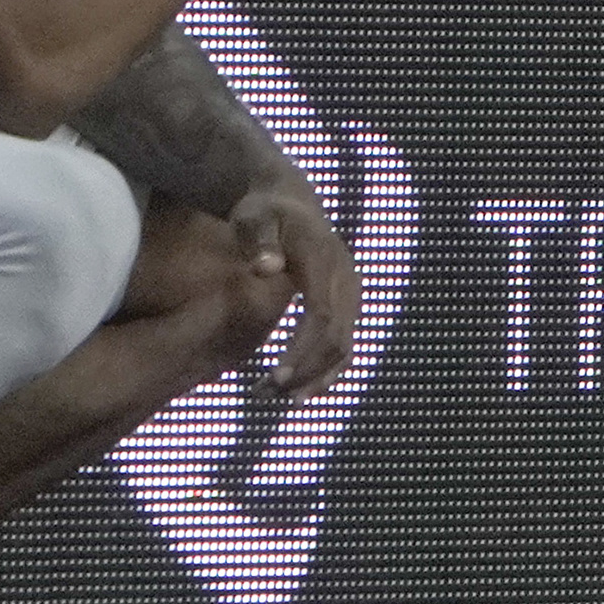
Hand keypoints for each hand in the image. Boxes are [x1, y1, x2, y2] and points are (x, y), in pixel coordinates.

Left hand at [229, 179, 359, 393]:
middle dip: (307, 372)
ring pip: (346, 347)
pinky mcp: (349, 304)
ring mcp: (351, 293)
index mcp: (324, 260)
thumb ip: (257, 241)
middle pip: (337, 339)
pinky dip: (328, 371)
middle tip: (269, 395)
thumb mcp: (252, 218)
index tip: (276, 377)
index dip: (303, 350)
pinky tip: (303, 390)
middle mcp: (346, 279)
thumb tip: (267, 269)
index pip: (321, 315)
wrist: (291, 202)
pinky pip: (346, 344)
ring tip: (283, 400)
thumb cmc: (264, 213)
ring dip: (318, 378)